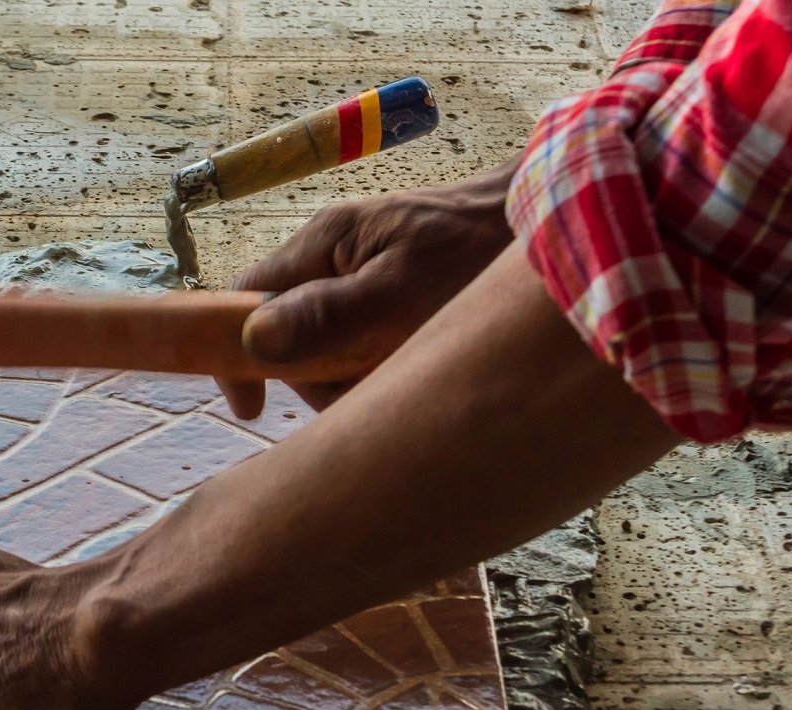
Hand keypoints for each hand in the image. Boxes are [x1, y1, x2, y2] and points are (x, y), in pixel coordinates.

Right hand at [221, 160, 517, 418]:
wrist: (555, 220)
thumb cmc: (476, 253)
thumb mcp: (400, 292)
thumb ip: (327, 315)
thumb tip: (254, 340)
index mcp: (322, 243)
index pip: (245, 297)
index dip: (236, 354)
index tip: (252, 408)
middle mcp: (333, 254)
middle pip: (287, 332)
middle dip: (319, 374)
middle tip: (368, 386)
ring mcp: (362, 271)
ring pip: (327, 343)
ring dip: (356, 373)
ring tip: (404, 370)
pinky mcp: (393, 290)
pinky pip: (362, 340)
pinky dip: (382, 363)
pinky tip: (414, 362)